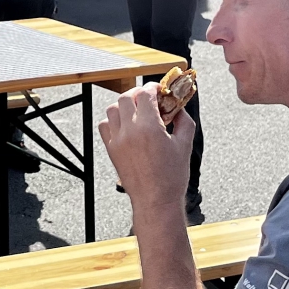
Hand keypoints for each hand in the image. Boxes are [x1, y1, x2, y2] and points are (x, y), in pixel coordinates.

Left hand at [98, 82, 197, 211]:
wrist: (155, 201)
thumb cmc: (171, 177)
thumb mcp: (185, 145)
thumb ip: (184, 121)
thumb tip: (179, 108)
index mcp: (150, 127)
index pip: (145, 94)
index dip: (153, 87)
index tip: (158, 89)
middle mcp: (130, 131)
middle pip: (127, 97)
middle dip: (138, 93)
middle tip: (148, 97)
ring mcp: (117, 140)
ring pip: (113, 109)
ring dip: (124, 105)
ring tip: (136, 111)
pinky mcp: (110, 149)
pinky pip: (104, 125)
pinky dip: (113, 120)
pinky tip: (125, 125)